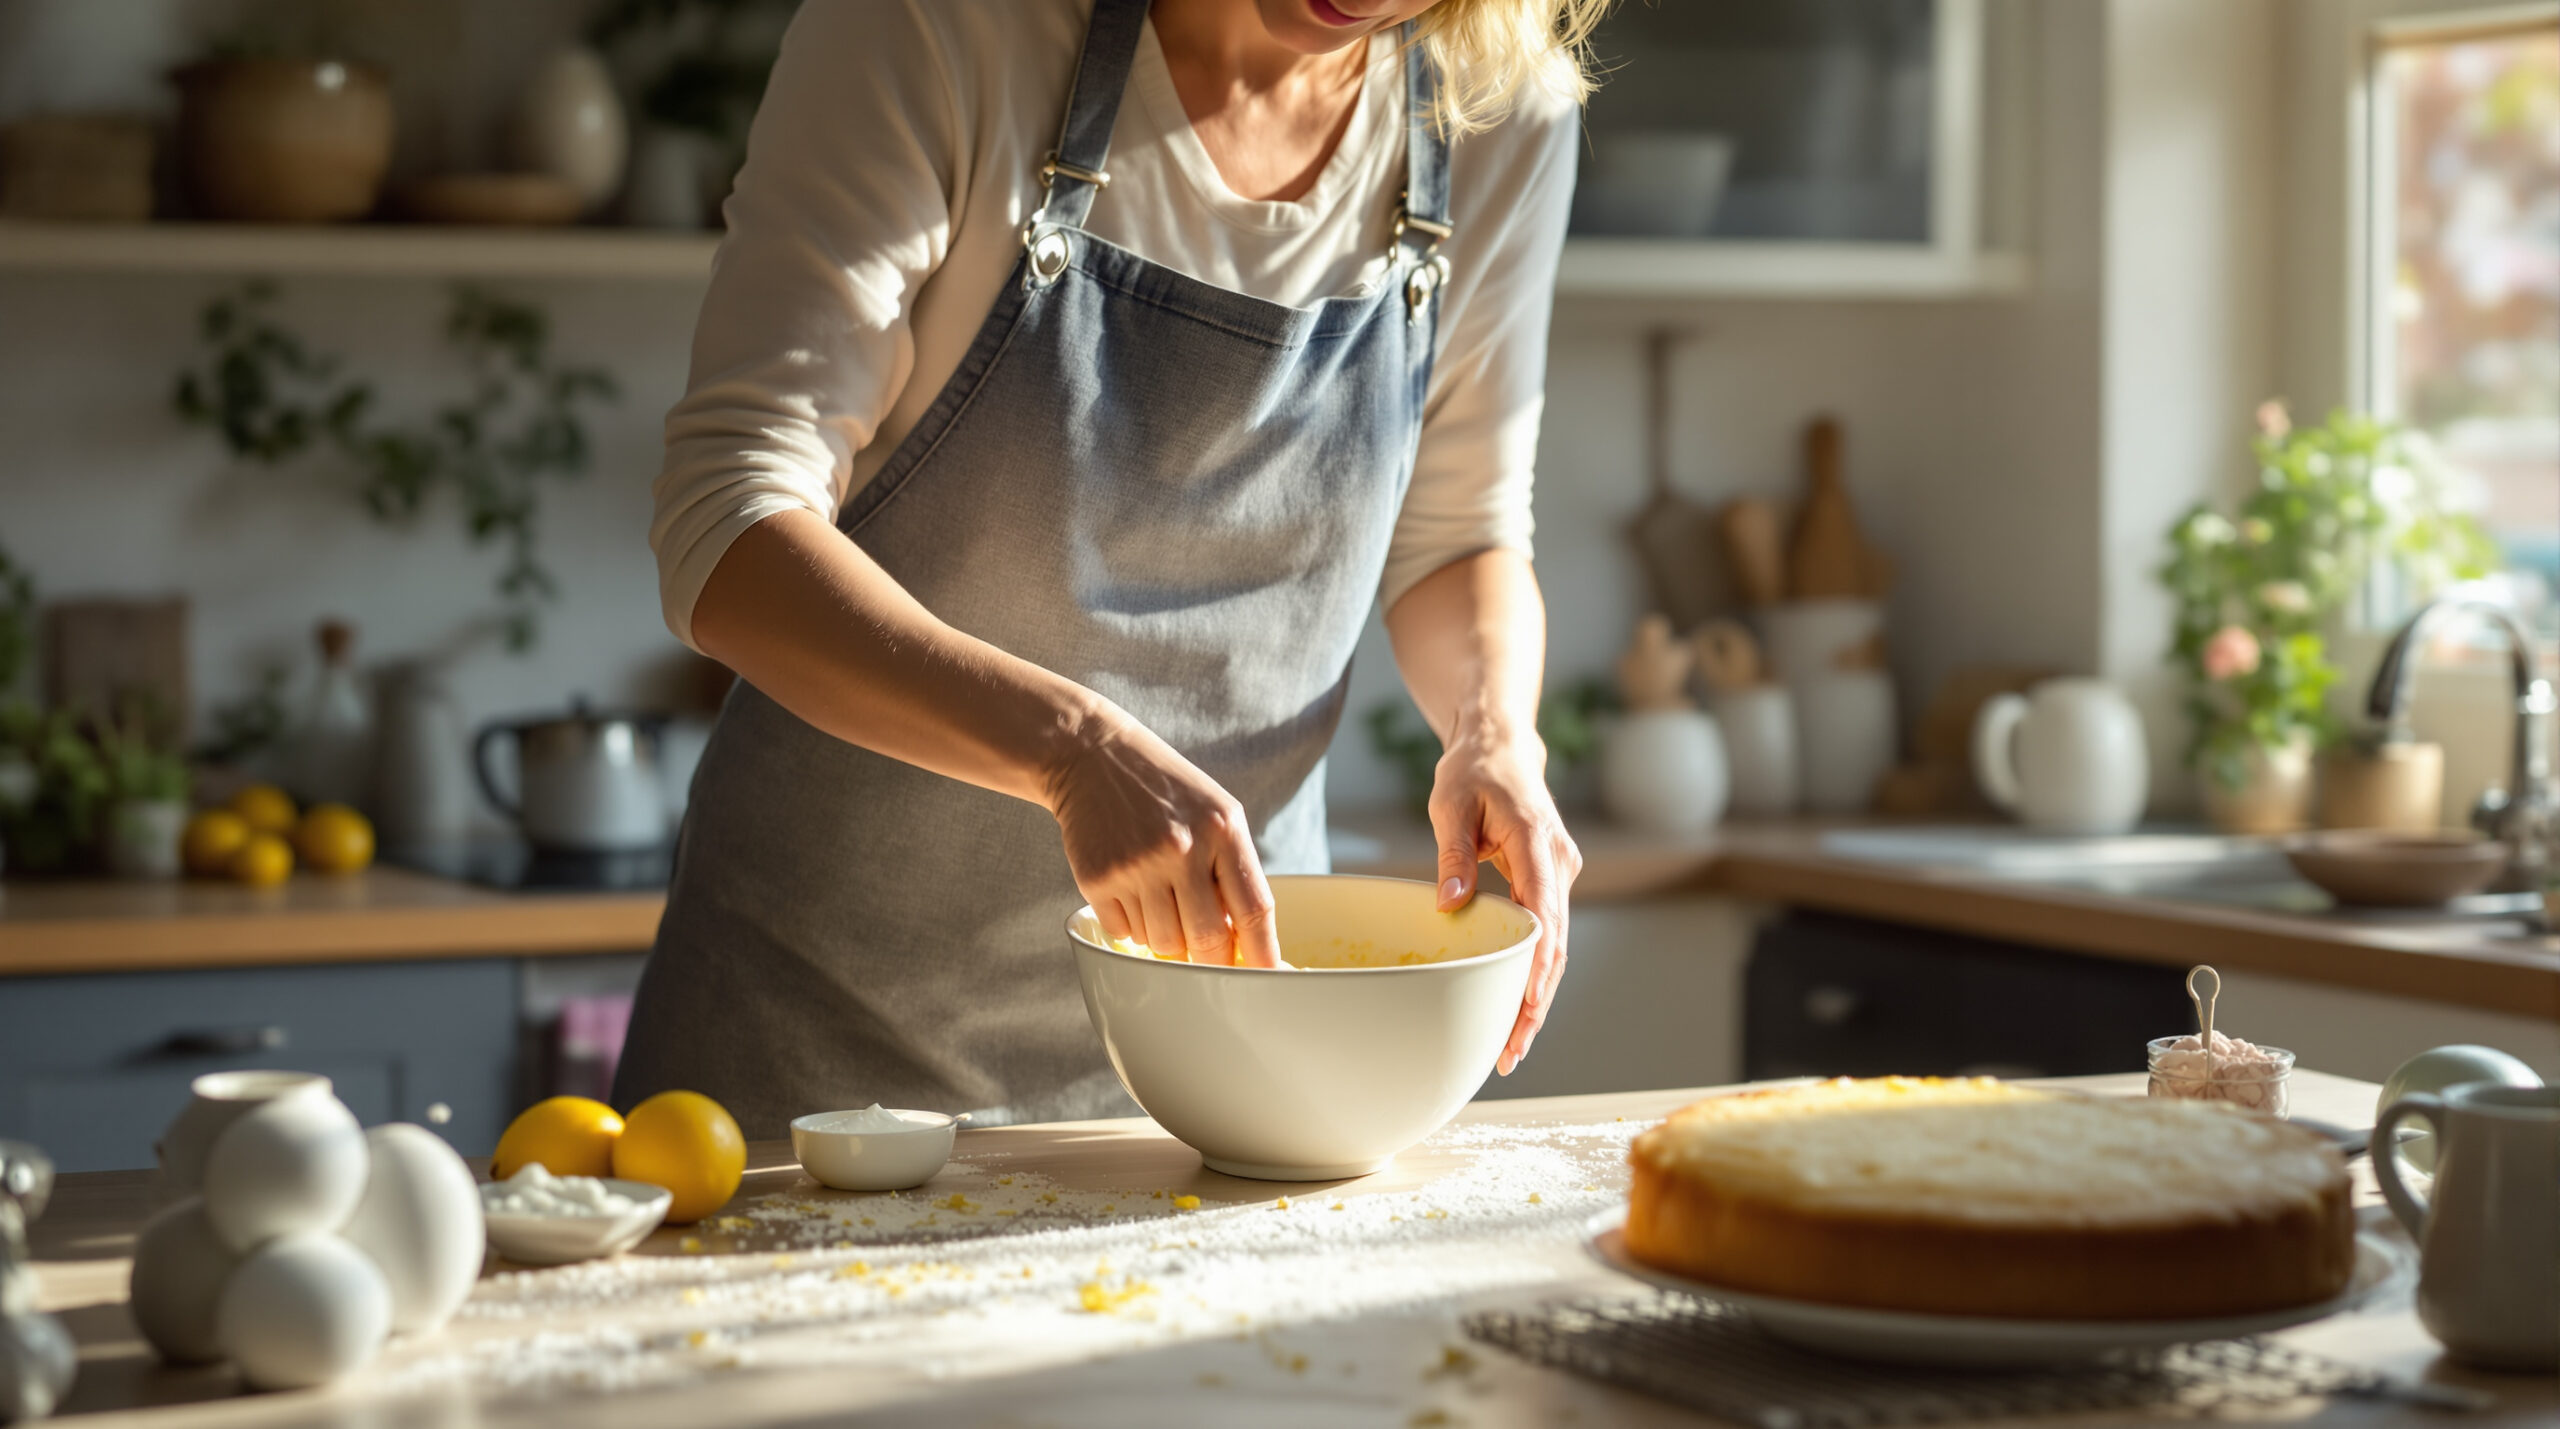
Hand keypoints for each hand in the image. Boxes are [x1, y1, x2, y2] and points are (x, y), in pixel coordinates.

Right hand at [1044, 708, 1281, 967]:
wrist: (1094, 757)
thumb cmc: (1167, 791)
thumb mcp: (1216, 813)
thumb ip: (1233, 869)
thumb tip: (1245, 942)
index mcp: (1222, 829)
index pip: (1254, 909)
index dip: (1262, 952)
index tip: (1266, 978)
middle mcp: (1182, 848)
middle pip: (1208, 939)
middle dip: (1211, 958)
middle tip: (1207, 953)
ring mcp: (1137, 865)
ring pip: (1164, 944)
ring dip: (1167, 937)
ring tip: (1160, 899)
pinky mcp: (1097, 879)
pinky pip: (1125, 933)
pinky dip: (1132, 926)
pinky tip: (1131, 890)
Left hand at [1428, 720, 1580, 1073]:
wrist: (1500, 745)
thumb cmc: (1472, 770)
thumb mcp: (1449, 805)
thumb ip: (1452, 857)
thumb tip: (1449, 908)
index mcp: (1537, 842)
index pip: (1543, 916)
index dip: (1536, 968)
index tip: (1526, 1009)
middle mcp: (1559, 863)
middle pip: (1554, 945)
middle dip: (1535, 1002)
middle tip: (1511, 1052)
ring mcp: (1559, 874)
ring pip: (1553, 947)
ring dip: (1535, 995)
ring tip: (1511, 1046)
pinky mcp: (1550, 882)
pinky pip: (1545, 934)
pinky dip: (1532, 972)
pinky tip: (1515, 1008)